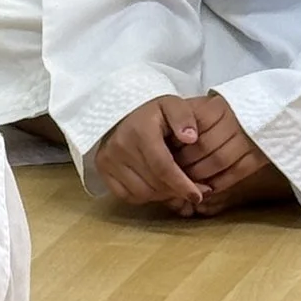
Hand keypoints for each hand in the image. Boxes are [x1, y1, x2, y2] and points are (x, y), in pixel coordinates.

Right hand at [92, 97, 209, 214]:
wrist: (122, 110)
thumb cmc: (152, 111)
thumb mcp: (172, 105)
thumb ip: (184, 118)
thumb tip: (191, 138)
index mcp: (140, 132)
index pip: (163, 168)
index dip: (182, 185)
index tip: (198, 195)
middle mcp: (120, 147)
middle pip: (153, 184)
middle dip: (176, 192)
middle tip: (194, 193)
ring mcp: (108, 160)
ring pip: (141, 193)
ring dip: (162, 195)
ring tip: (176, 189)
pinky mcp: (102, 169)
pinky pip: (126, 195)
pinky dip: (145, 196)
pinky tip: (158, 188)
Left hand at [172, 92, 280, 199]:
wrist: (268, 113)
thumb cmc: (222, 116)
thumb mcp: (204, 109)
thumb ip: (187, 119)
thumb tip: (167, 138)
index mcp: (217, 106)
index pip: (192, 130)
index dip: (179, 148)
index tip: (169, 157)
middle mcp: (235, 119)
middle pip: (204, 146)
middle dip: (186, 164)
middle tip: (176, 174)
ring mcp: (250, 137)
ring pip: (220, 161)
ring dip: (201, 176)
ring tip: (189, 182)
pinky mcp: (261, 155)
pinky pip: (237, 172)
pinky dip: (220, 183)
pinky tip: (208, 189)